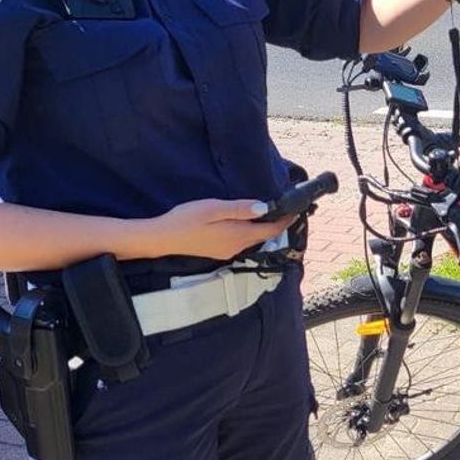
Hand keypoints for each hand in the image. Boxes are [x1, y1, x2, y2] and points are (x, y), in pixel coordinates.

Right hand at [144, 199, 295, 260]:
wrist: (162, 239)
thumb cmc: (186, 219)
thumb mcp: (213, 208)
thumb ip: (240, 209)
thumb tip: (264, 208)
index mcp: (238, 235)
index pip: (271, 231)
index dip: (285, 221)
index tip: (296, 210)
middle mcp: (237, 247)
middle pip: (263, 236)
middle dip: (276, 224)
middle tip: (285, 208)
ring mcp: (227, 251)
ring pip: (252, 239)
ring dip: (262, 228)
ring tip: (269, 213)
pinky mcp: (219, 251)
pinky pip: (241, 241)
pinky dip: (250, 231)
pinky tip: (246, 222)